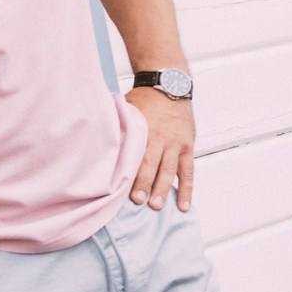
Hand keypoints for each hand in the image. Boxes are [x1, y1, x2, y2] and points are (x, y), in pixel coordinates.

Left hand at [125, 88, 196, 209]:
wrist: (170, 84)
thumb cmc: (145, 99)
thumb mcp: (128, 109)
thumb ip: (121, 129)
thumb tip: (102, 147)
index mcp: (145, 129)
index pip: (137, 155)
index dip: (131, 172)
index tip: (123, 188)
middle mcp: (162, 138)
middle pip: (154, 164)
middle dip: (147, 184)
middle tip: (140, 201)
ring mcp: (177, 144)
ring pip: (171, 170)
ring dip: (164, 189)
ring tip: (158, 206)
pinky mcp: (188, 147)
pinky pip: (188, 171)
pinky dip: (187, 188)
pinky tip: (184, 205)